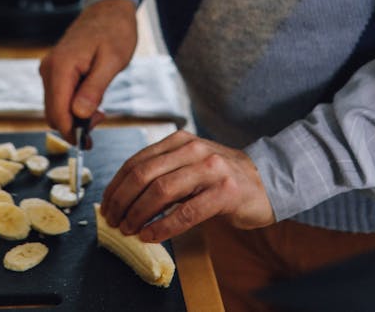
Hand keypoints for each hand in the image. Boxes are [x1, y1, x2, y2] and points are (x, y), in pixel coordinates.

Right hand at [39, 0, 137, 139]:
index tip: (89, 142)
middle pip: (53, 113)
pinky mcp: (55, 69)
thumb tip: (79, 115)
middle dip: (73, 125)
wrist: (109, 9)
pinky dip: (73, 105)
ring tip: (100, 110)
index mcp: (61, 67)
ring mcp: (50, 68)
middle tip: (101, 120)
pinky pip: (59, 96)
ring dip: (74, 116)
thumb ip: (94, 88)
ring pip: (55, 107)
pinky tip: (92, 101)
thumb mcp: (112, 61)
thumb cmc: (115, 31)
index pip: (57, 113)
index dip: (71, 132)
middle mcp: (49, 68)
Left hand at [100, 129, 273, 241]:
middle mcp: (193, 149)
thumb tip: (124, 196)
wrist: (267, 181)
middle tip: (113, 220)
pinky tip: (151, 235)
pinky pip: (186, 212)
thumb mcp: (189, 164)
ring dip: (138, 214)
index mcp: (179, 140)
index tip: (107, 204)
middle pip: (144, 174)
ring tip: (128, 229)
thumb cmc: (221, 177)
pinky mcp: (225, 192)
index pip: (137, 160)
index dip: (117, 184)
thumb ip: (163, 171)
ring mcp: (210, 169)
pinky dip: (164, 226)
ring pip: (161, 191)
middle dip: (122, 200)